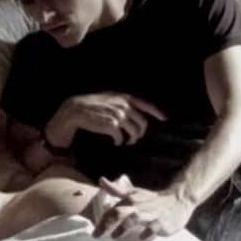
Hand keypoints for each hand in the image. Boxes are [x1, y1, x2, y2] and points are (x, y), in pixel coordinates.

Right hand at [45, 92, 166, 147]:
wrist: (76, 109)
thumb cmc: (92, 105)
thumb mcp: (109, 98)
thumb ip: (122, 103)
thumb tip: (134, 113)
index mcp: (124, 97)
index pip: (146, 105)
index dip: (157, 112)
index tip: (164, 119)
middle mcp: (124, 105)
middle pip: (142, 122)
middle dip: (140, 132)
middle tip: (134, 139)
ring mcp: (118, 115)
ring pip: (134, 131)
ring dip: (132, 139)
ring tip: (127, 142)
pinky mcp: (111, 125)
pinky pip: (120, 137)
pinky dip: (119, 141)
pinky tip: (116, 143)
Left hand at [93, 176, 194, 239]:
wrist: (179, 199)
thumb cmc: (152, 199)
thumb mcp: (133, 193)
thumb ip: (116, 190)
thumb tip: (101, 180)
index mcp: (131, 200)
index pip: (112, 210)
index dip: (101, 220)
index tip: (93, 232)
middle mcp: (138, 206)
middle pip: (119, 212)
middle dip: (106, 224)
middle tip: (96, 235)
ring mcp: (150, 214)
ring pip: (134, 218)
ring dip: (122, 227)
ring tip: (113, 236)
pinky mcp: (161, 222)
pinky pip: (153, 227)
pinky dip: (146, 231)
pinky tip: (140, 237)